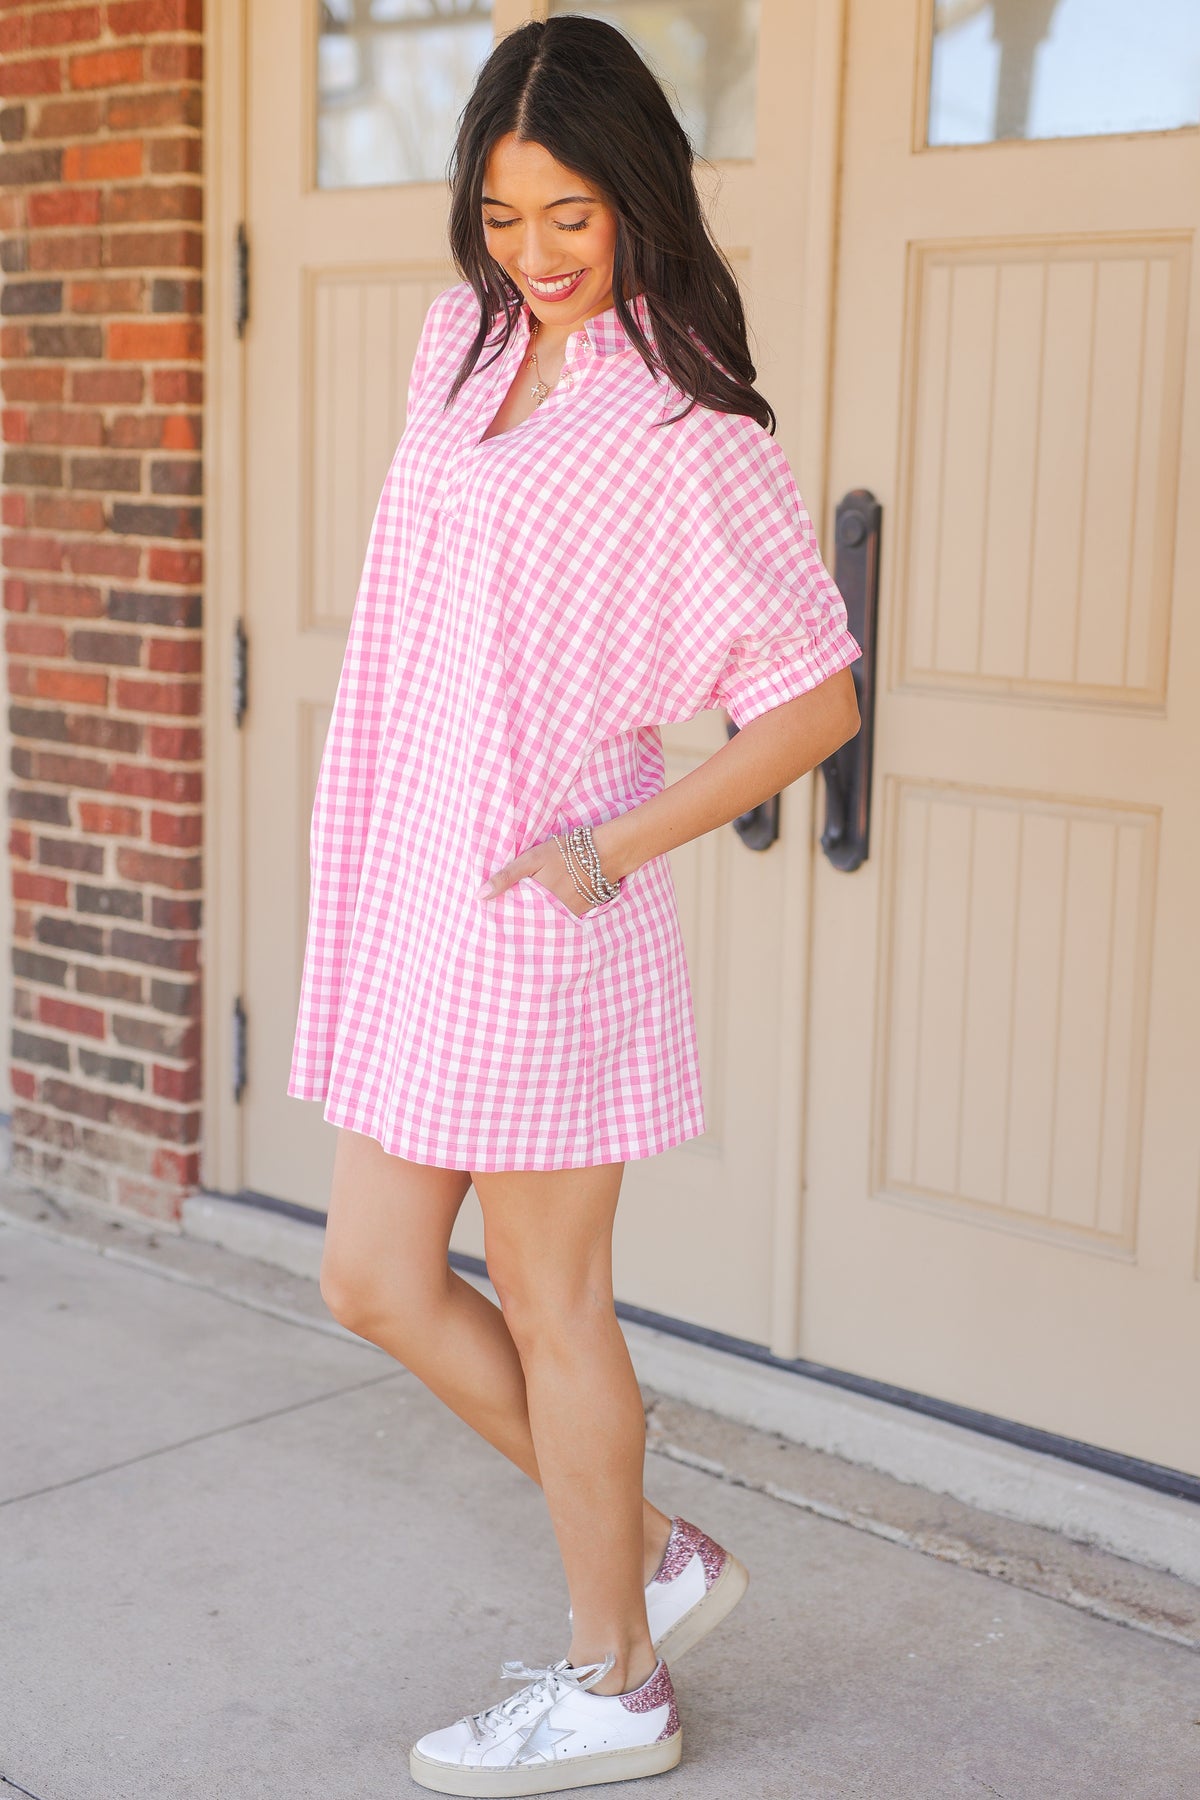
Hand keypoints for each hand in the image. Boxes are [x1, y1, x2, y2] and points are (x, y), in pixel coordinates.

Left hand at [477, 837, 593, 917]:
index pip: (514, 917)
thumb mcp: (531, 859)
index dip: (505, 917)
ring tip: (528, 922)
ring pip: (546, 923)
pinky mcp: (580, 915)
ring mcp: (567, 916)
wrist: (604, 854)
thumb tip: (479, 896)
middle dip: (520, 924)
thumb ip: (506, 877)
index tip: (494, 921)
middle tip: (508, 926)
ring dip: (538, 922)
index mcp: (536, 900)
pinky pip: (562, 921)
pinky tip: (550, 912)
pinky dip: (555, 918)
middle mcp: (551, 913)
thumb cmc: (564, 852)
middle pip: (530, 923)